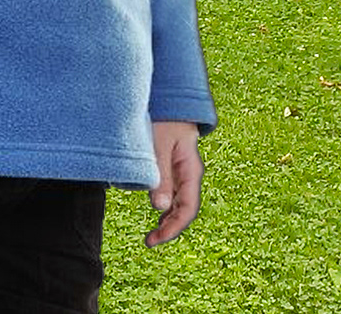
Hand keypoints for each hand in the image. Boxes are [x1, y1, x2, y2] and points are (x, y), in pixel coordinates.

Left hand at [145, 120, 201, 246]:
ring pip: (180, 203)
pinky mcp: (174, 166)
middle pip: (185, 209)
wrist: (171, 98)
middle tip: (149, 241)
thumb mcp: (160, 145)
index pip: (188, 208)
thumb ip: (161, 175)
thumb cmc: (166, 118)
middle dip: (170, 228)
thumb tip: (160, 208)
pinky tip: (158, 213)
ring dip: (168, 220)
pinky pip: (174, 193)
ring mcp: (182, 171)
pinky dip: (166, 207)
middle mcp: (189, 173)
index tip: (157, 239)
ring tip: (152, 234)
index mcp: (191, 169)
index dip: (174, 228)